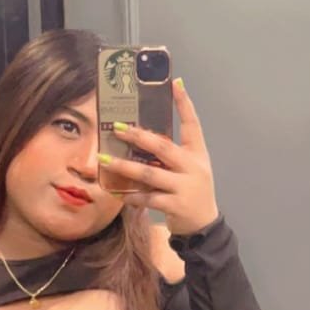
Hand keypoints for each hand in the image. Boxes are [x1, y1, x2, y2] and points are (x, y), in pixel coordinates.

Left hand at [99, 78, 218, 235]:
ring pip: (150, 174)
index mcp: (198, 154)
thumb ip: (171, 155)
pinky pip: (148, 198)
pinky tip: (117, 192)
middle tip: (117, 127)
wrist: (203, 225)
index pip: (193, 124)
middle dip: (138, 136)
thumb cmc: (192, 191)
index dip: (184, 103)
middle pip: (163, 147)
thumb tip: (140, 137)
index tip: (175, 83)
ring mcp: (185, 187)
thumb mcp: (189, 169)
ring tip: (106, 160)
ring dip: (125, 167)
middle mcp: (193, 168)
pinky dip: (131, 195)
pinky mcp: (175, 205)